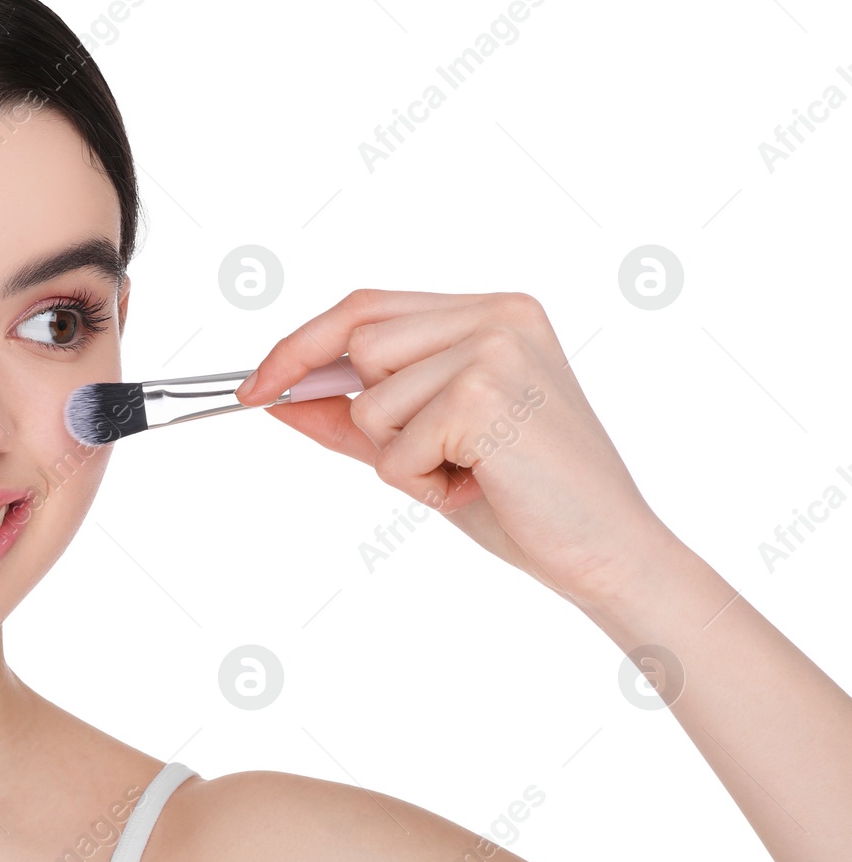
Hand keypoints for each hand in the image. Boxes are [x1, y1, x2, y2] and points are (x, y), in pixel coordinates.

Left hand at [235, 289, 679, 605]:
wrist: (608, 552)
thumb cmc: (526, 501)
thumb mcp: (425, 447)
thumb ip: (355, 416)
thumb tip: (279, 400)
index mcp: (492, 312)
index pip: (364, 308)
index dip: (300, 346)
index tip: (254, 387)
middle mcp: (497, 314)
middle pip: (357, 343)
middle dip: (367, 414)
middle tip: (434, 458)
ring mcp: (493, 348)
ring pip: (368, 399)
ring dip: (399, 454)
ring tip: (466, 471)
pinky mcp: (484, 394)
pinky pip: (391, 447)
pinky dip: (418, 482)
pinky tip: (478, 485)